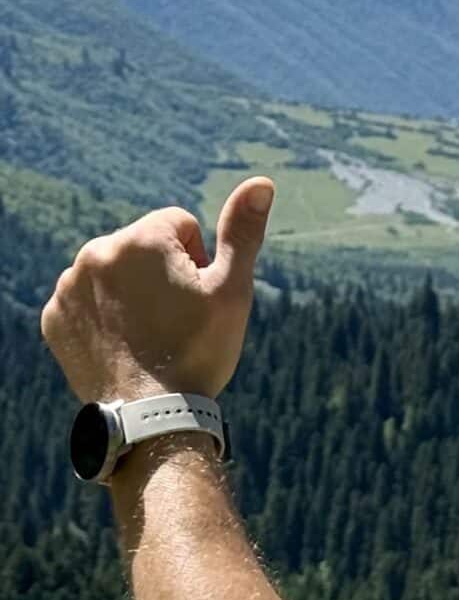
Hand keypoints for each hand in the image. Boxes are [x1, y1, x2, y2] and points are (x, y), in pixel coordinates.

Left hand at [39, 178, 274, 405]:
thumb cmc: (198, 352)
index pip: (180, 225)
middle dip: (162, 273)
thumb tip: (262, 182)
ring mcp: (69, 286)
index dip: (198, 261)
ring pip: (114, 272)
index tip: (196, 299)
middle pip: (143, 246)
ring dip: (132, 292)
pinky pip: (86, 300)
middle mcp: (97, 252)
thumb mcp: (232, 290)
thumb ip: (243, 231)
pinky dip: (104, 316)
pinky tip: (122, 344)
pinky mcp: (55, 316)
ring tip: (149, 335)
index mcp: (142, 238)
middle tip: (175, 321)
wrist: (150, 416)